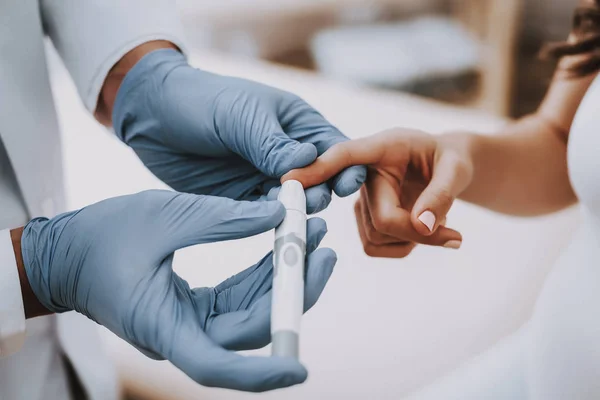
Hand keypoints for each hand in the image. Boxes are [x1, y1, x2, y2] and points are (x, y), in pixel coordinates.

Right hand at [20, 190, 335, 391]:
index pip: (217, 366)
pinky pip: (239, 297)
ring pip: (251, 312)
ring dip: (284, 280)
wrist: (63, 254)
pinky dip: (264, 274)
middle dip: (293, 294)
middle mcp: (181, 333)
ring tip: (313, 238)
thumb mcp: (164, 217)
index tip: (300, 369)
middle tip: (324, 252)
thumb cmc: (100, 237)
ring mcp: (190, 322)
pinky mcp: (195, 307)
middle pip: (251, 331)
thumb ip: (223, 219)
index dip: (261, 373)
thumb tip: (278, 216)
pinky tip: (285, 244)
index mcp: (163, 326)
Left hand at [112, 49, 365, 212]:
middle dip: (321, 190)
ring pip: (294, 200)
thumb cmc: (202, 100)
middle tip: (312, 199)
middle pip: (320, 178)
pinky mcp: (243, 197)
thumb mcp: (241, 116)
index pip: (334, 146)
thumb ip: (273, 143)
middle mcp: (287, 152)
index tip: (346, 182)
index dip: (344, 165)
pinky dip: (272, 220)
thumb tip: (310, 161)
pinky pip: (265, 214)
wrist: (152, 114)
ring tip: (293, 213)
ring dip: (297, 208)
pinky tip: (272, 224)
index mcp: (296, 123)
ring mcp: (265, 176)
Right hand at [284, 128, 471, 257]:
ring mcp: (361, 200)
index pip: (345, 157)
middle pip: (382, 219)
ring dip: (416, 240)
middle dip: (420, 233)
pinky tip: (418, 228)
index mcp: (381, 148)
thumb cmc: (450, 160)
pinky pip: (377, 247)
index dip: (318, 169)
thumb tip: (422, 226)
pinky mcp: (365, 222)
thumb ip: (442, 193)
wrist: (446, 169)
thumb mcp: (457, 168)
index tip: (289, 179)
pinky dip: (404, 247)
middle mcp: (364, 174)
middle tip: (456, 238)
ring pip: (379, 237)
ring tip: (439, 222)